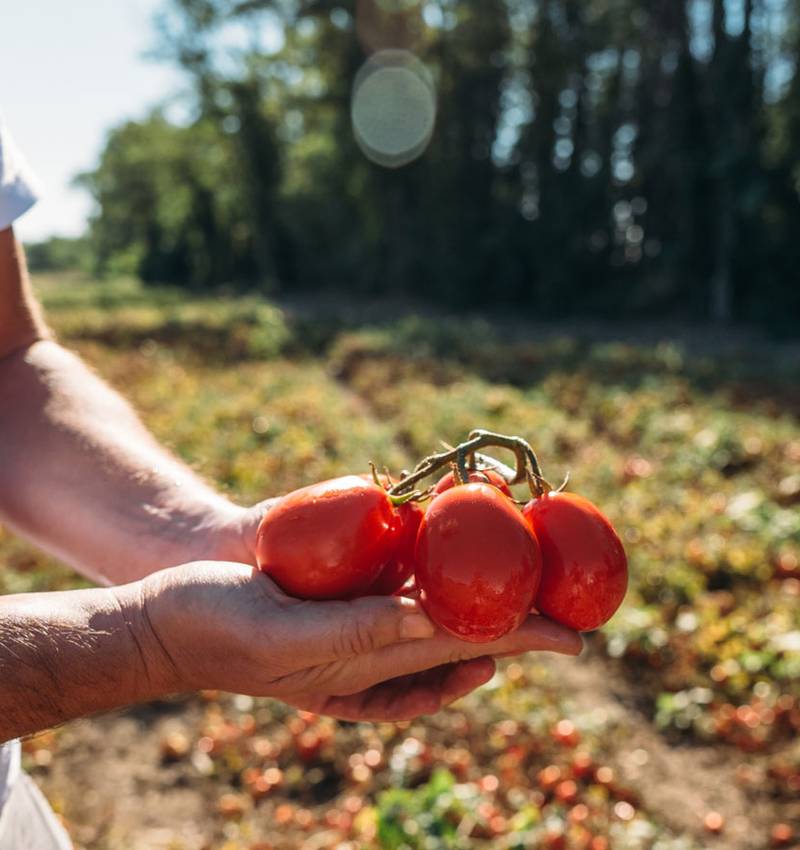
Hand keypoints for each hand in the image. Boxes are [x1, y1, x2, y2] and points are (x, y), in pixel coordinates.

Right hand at [136, 561, 581, 721]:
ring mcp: (363, 623)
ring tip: (522, 575)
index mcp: (375, 663)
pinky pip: (403, 590)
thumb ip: (366, 633)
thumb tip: (441, 622)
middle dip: (519, 619)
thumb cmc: (225, 629)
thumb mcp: (295, 639)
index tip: (578, 636)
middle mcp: (379, 647)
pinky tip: (446, 554)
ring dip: (484, 596)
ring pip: (442, 612)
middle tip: (566, 602)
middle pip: (468, 631)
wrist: (173, 619)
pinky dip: (435, 573)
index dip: (526, 638)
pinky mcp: (342, 597)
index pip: (468, 647)